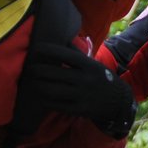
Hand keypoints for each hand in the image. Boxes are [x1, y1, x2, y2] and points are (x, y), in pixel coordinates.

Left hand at [19, 41, 136, 137]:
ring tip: (32, 82)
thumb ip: (77, 53)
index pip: (64, 54)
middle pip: (53, 73)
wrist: (118, 102)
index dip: (48, 50)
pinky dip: (45, 100)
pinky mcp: (79, 110)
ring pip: (52, 90)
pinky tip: (40, 97)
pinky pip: (56, 105)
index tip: (36, 49)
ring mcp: (81, 96)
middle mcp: (85, 79)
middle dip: (37, 70)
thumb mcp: (93, 64)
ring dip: (39, 86)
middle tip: (29, 69)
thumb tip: (62, 38)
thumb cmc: (100, 78)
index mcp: (88, 65)